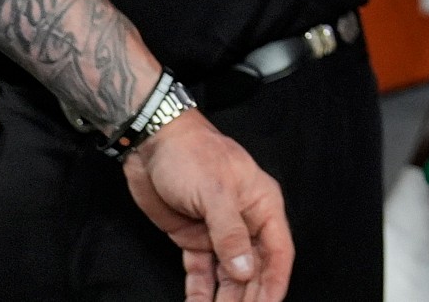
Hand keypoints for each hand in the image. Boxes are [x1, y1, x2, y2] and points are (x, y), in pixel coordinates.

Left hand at [122, 111, 293, 301]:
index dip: (275, 283)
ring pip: (228, 276)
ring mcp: (218, 233)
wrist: (151, 143)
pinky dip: (199, 293)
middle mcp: (245, 223)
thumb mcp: (215, 192)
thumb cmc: (192, 155)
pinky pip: (201, 273)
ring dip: (224, 299)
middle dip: (248, 297)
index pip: (277, 252)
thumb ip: (230, 235)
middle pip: (253, 270)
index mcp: (262, 206)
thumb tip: (246, 272)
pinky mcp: (193, 239)